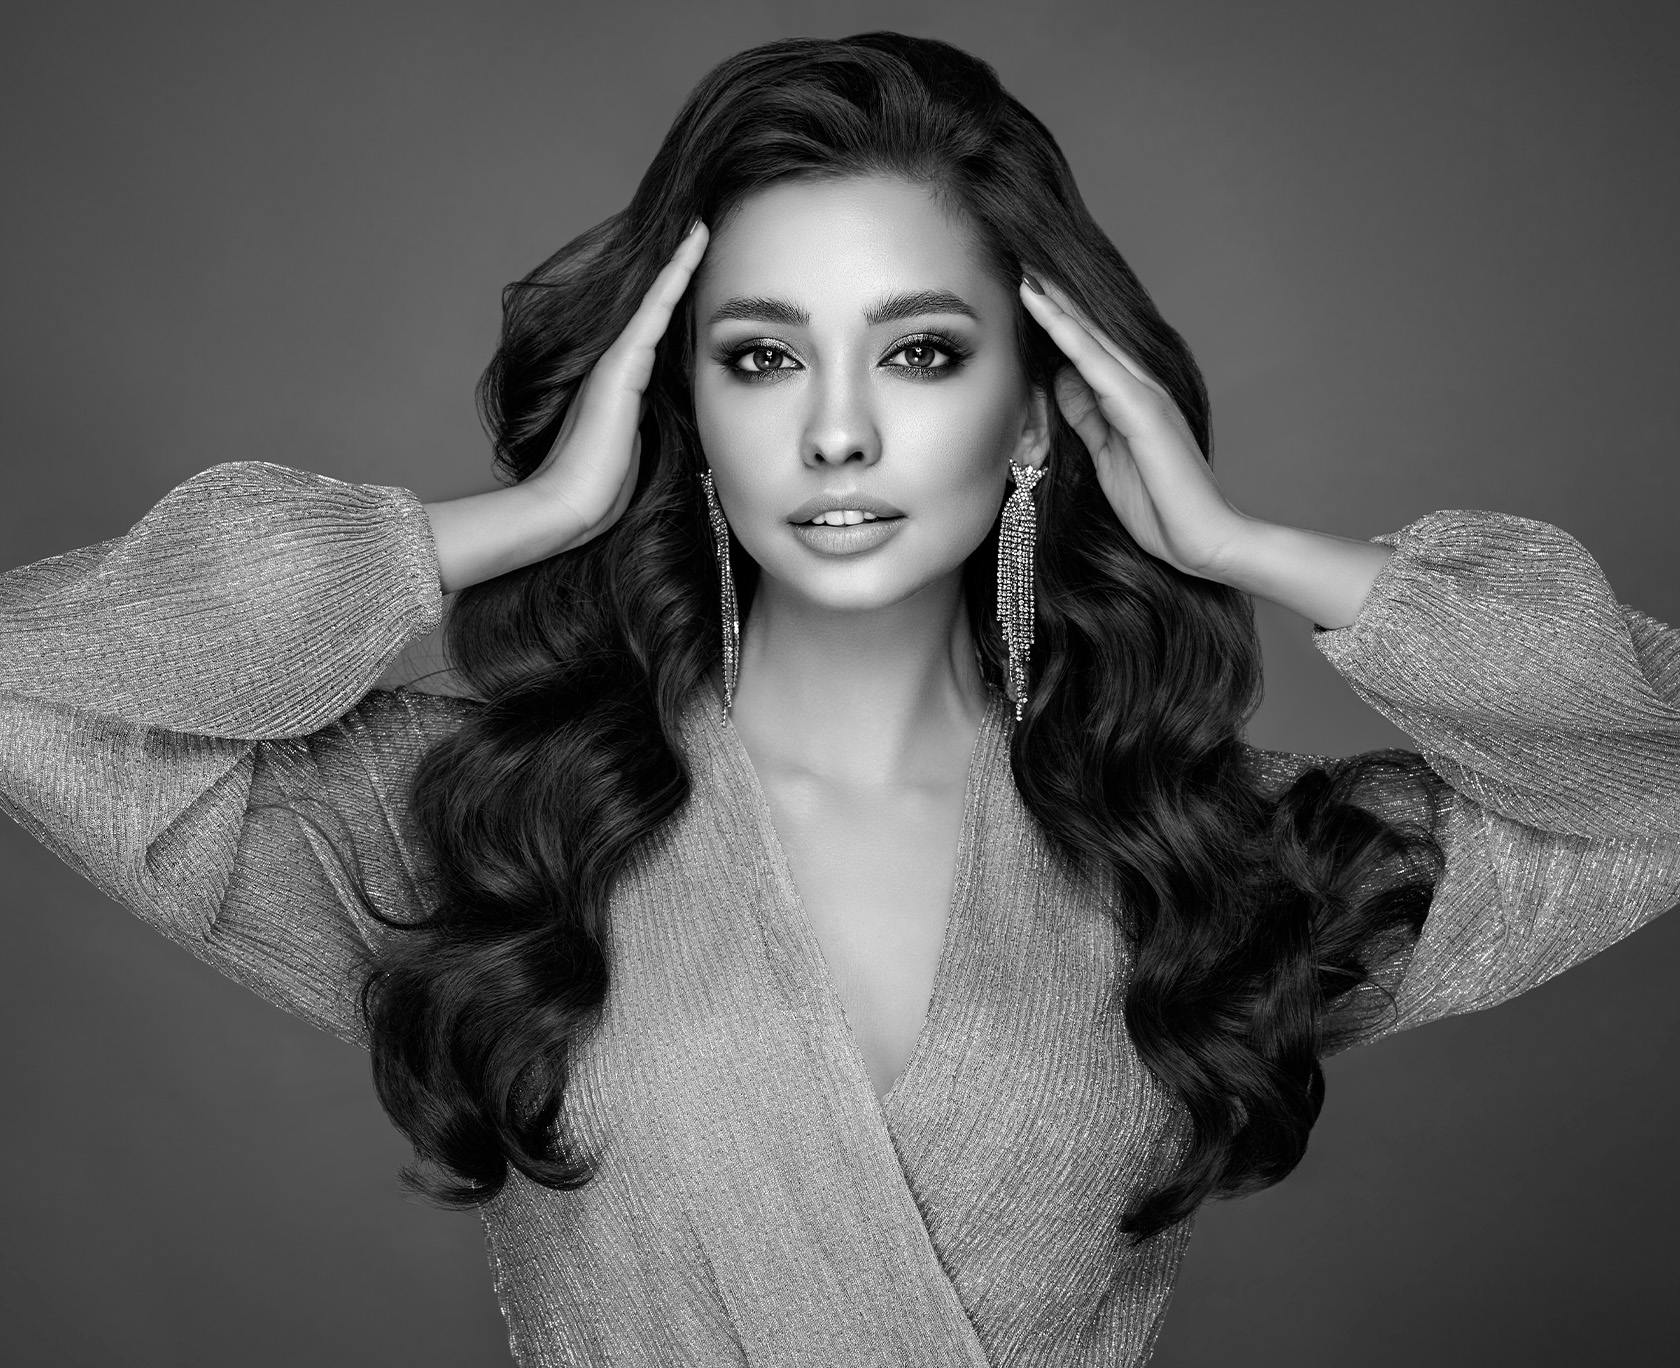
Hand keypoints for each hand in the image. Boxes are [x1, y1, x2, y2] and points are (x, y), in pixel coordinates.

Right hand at [527, 219, 709, 550]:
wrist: (571, 502)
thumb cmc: (604, 486)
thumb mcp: (643, 446)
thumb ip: (655, 420)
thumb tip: (683, 412)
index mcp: (626, 382)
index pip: (658, 330)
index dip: (677, 297)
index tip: (699, 265)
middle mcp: (620, 362)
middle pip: (655, 306)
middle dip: (677, 268)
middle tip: (700, 227)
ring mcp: (618, 359)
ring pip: (656, 299)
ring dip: (680, 261)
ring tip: (701, 226)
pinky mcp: (621, 362)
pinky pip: (655, 307)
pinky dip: (675, 275)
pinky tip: (694, 244)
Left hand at [1017, 273, 1251, 579]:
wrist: (1201, 540)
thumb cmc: (1158, 508)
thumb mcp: (1105, 458)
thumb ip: (1086, 418)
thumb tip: (1060, 382)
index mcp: (1130, 400)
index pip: (1086, 351)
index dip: (1057, 321)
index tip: (1025, 292)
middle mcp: (1139, 387)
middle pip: (1090, 333)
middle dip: (1056, 298)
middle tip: (1022, 261)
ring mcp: (1144, 395)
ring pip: (1092, 339)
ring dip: (1059, 306)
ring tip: (1028, 273)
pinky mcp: (1144, 410)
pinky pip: (1098, 365)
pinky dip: (1071, 337)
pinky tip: (1048, 313)